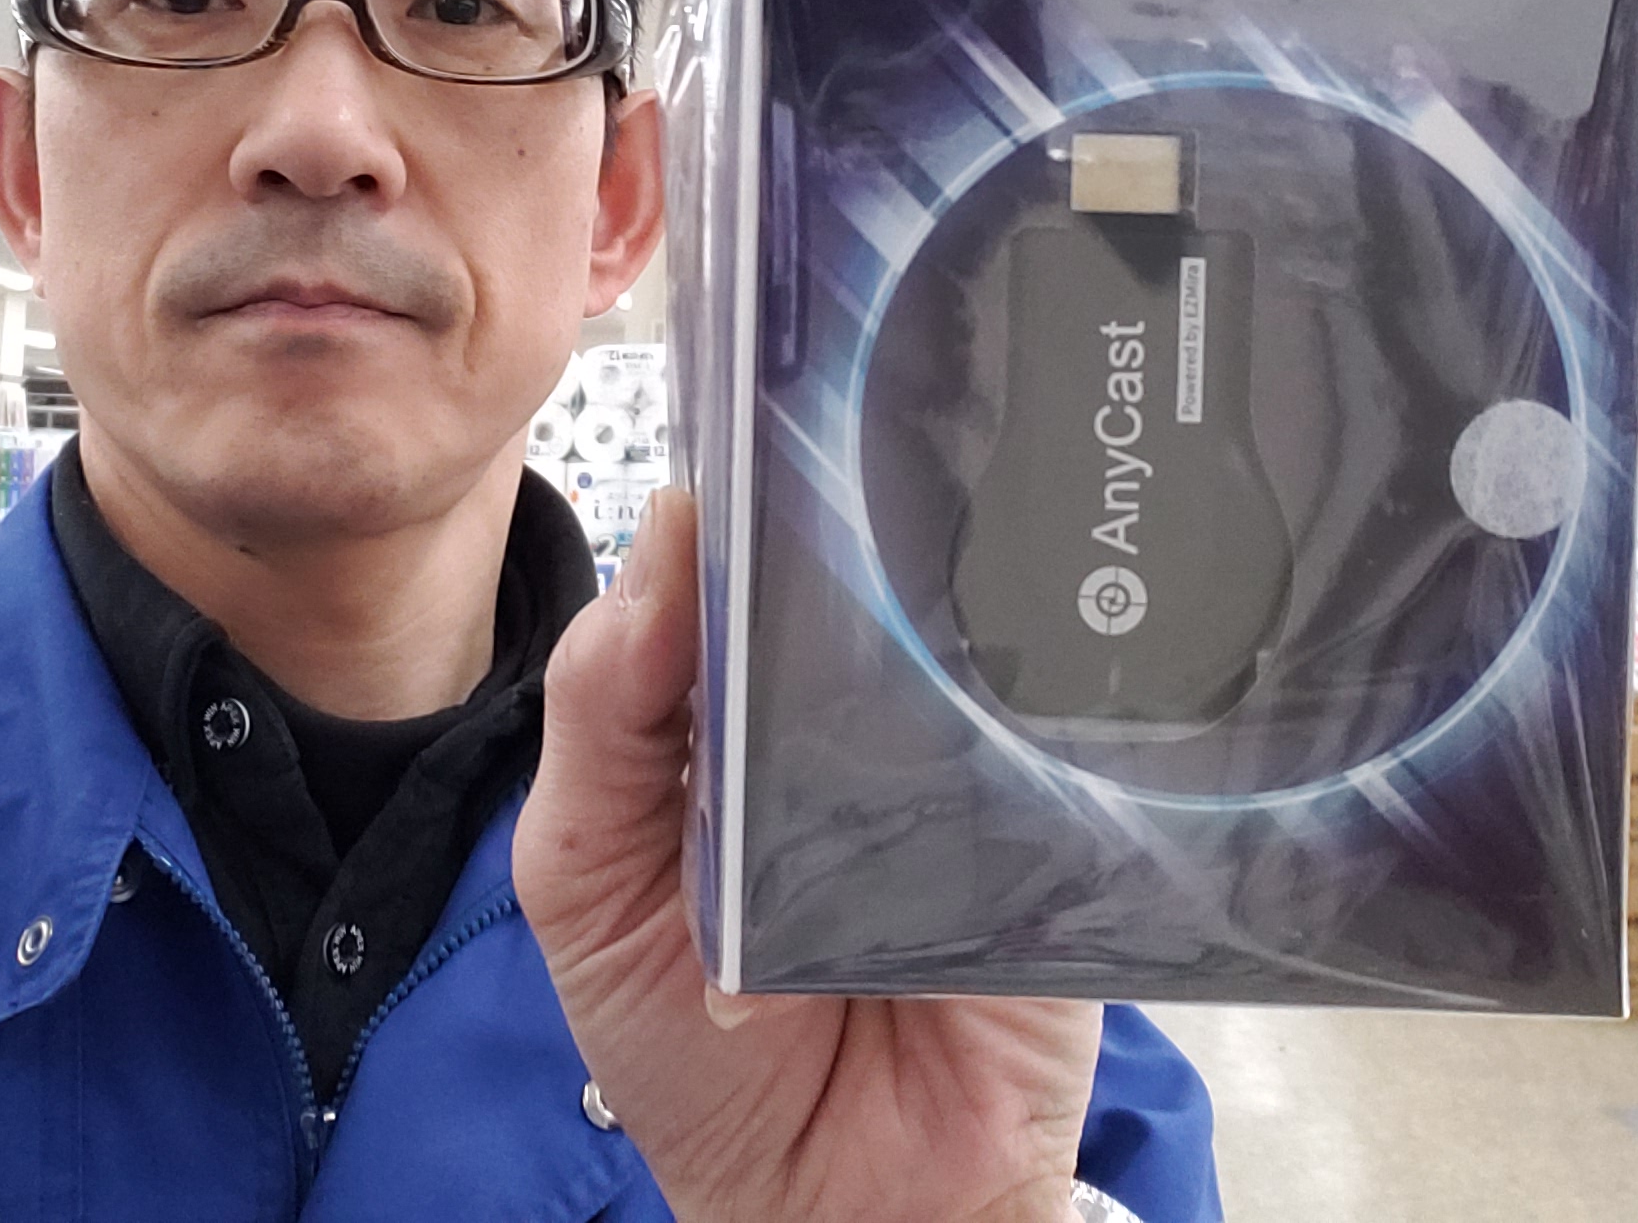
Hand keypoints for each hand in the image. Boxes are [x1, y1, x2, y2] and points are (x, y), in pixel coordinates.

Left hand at [516, 490, 1102, 1222]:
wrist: (839, 1207)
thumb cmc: (690, 1047)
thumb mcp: (586, 871)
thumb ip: (599, 711)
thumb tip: (663, 541)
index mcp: (726, 703)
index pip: (730, 565)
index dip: (725, 516)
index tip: (720, 486)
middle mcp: (842, 711)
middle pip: (846, 581)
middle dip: (820, 551)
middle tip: (803, 527)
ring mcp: (953, 755)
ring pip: (950, 635)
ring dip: (916, 620)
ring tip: (874, 616)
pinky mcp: (1052, 818)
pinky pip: (1043, 734)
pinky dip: (1012, 709)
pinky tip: (976, 694)